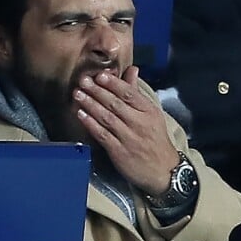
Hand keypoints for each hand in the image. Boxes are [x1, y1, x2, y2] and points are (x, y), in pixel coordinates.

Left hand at [73, 65, 179, 194]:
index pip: (129, 94)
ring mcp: (129, 138)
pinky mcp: (119, 152)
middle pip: (115, 104)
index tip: (100, 75)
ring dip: (90, 105)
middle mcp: (139, 123)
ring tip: (78, 94)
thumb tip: (131, 69)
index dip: (113, 84)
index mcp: (149, 112)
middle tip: (83, 80)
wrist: (163, 171)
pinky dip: (91, 124)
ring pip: (107, 118)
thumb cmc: (155, 139)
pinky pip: (102, 135)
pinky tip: (81, 114)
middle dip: (97, 91)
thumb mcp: (151, 114)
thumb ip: (137, 92)